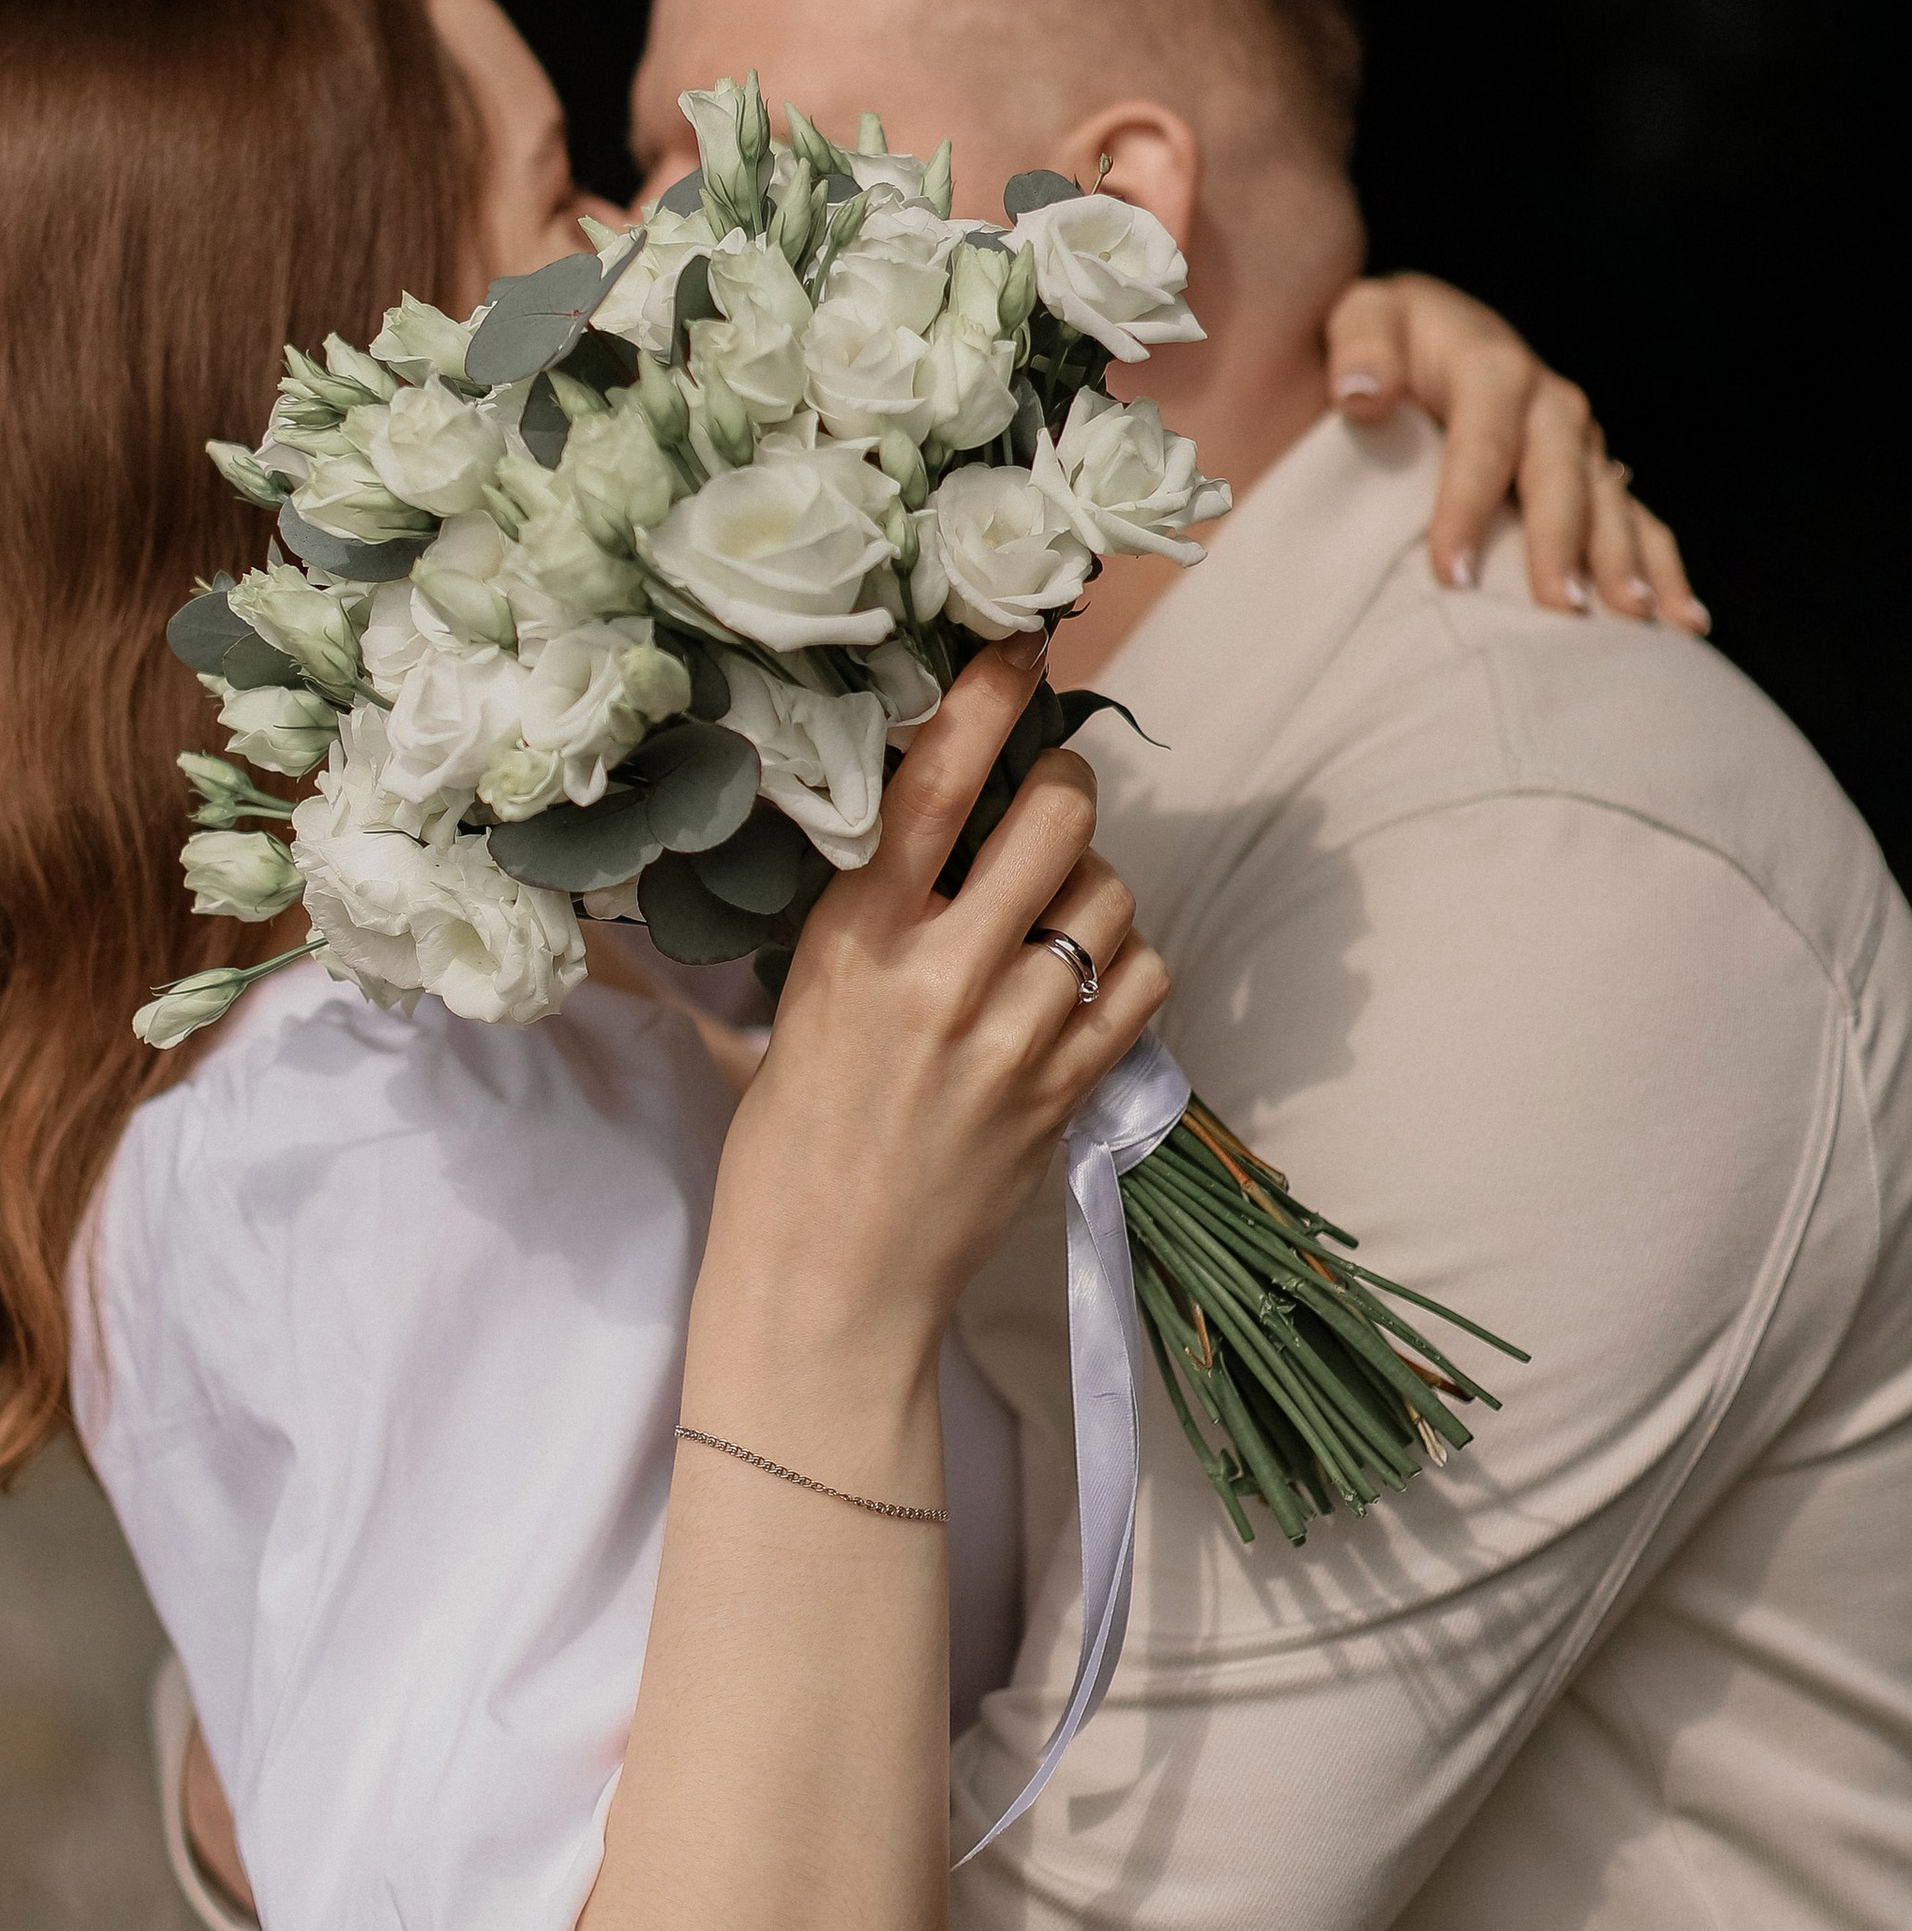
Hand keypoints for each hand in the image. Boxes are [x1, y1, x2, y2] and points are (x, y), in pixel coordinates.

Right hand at [715, 638, 1169, 1355]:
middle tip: (1049, 801)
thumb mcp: (794, 1005)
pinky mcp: (1067, 1096)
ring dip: (1096, 889)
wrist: (825, 1286)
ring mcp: (1015, 1039)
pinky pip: (1142, 986)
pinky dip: (1129, 966)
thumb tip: (911, 826)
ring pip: (1110, 901)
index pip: (934, 784)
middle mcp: (941, 975)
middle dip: (1064, 792)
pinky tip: (1089, 980)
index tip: (1022, 643)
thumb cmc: (787, 1142)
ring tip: (1060, 913)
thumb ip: (859, 919)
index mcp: (853, 940)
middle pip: (1056, 822)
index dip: (987, 699)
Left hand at [1324, 272, 1707, 631]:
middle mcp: (1552, 406)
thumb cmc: (1389, 340)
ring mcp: (1581, 442)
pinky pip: (1639, 521)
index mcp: (1495, 370)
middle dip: (1562, 546)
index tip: (1452, 575)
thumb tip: (1362, 392)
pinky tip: (1684, 621)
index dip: (1469, 508)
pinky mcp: (1596, 472)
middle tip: (1558, 611)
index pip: (1483, 445)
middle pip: (1562, 480)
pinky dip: (1664, 569)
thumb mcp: (1363, 317)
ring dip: (1626, 563)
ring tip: (1633, 620)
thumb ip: (1360, 347)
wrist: (1433, 332)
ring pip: (1612, 504)